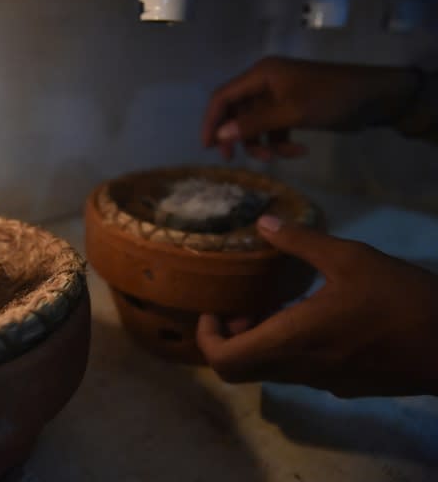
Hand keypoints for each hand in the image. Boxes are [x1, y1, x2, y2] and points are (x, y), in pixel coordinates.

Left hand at [196, 215, 437, 396]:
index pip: (225, 362)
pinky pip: (299, 371)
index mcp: (292, 341)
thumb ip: (300, 241)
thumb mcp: (349, 258)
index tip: (216, 312)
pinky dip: (287, 349)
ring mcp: (322, 383)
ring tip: (275, 306)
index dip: (207, 339)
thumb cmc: (400, 299)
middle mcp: (299, 369)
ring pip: (270, 370)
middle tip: (244, 307)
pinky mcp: (344, 386)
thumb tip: (262, 222)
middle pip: (242, 369)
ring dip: (260, 341)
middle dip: (231, 339)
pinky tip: (310, 318)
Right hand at [201, 56, 418, 160]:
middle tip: (235, 160)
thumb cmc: (331, 97)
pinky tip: (298, 152)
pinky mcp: (292, 109)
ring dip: (263, 143)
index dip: (211, 121)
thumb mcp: (291, 112)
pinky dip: (281, 142)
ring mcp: (279, 96)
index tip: (208, 148)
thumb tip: (220, 137)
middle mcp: (265, 83)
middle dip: (238, 137)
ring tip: (278, 157)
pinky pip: (274, 128)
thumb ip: (254, 124)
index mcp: (261, 75)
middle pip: (237, 112)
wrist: (375, 97)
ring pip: (255, 125)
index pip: (223, 97)